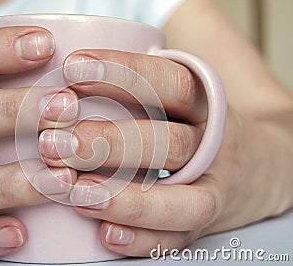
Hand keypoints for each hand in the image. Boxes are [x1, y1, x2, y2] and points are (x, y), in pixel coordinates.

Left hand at [38, 49, 292, 256]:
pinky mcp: (203, 227)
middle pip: (170, 143)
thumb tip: (64, 78)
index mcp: (206, 105)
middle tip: (58, 143)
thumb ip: (138, 81)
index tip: (73, 70)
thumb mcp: (181, 92)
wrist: (253, 166)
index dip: (123, 73)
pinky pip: (179, 240)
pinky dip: (143, 240)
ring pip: (184, 201)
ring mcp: (213, 190)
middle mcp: (212, 147)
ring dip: (127, 199)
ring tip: (77, 193)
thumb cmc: (193, 123)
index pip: (172, 82)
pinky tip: (106, 234)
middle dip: (111, 143)